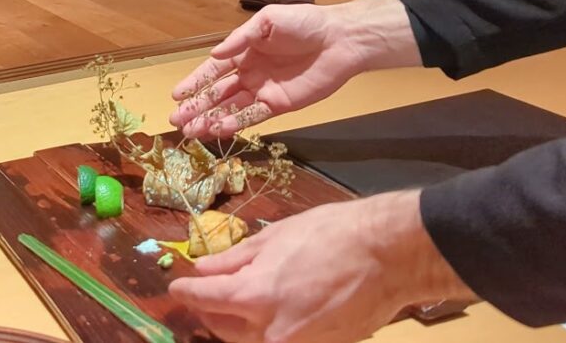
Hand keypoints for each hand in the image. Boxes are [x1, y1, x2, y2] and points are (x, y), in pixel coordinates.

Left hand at [168, 191, 475, 342]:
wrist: (389, 255)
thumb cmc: (333, 234)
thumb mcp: (275, 236)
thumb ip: (235, 258)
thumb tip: (204, 268)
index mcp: (256, 294)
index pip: (205, 300)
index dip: (185, 292)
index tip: (176, 286)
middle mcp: (271, 329)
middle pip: (221, 328)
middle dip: (207, 311)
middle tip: (202, 294)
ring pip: (249, 341)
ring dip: (235, 325)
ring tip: (233, 305)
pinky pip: (280, 342)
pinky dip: (268, 331)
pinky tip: (271, 313)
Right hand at [169, 0, 421, 137]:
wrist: (340, 39)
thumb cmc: (305, 23)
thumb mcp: (268, 21)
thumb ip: (240, 38)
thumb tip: (213, 54)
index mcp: (244, 51)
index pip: (213, 70)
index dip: (194, 83)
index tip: (176, 96)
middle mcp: (249, 73)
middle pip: (217, 93)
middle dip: (196, 107)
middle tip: (175, 121)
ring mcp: (264, 90)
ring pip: (231, 108)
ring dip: (210, 120)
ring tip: (190, 132)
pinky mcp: (280, 104)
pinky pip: (253, 116)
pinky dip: (236, 123)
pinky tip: (219, 130)